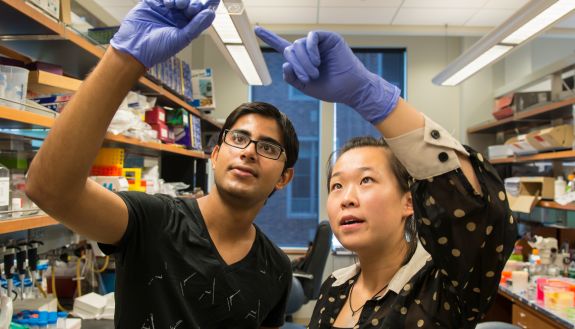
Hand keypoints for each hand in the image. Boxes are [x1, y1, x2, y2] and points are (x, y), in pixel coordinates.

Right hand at [111, 0, 218, 67]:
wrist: (134, 47)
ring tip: (175, 4)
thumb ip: (196, 25)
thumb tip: (211, 13)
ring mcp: (166, 9)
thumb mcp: (181, 38)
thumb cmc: (158, 49)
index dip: (208, 4)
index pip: (201, 13)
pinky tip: (167, 3)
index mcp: (187, 26)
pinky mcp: (153, 3)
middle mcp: (178, 17)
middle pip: (192, 2)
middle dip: (193, 1)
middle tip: (188, 7)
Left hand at [255, 26, 400, 123]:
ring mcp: (318, 43)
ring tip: (315, 73)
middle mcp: (309, 50)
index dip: (270, 38)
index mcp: (302, 60)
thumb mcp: (305, 87)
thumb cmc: (331, 88)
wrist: (350, 89)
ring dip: (304, 61)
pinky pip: (312, 37)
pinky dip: (311, 49)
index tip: (256, 29)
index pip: (283, 46)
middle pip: (290, 49)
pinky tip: (317, 61)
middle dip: (296, 64)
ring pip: (299, 44)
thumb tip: (285, 63)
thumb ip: (292, 77)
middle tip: (308, 77)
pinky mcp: (328, 38)